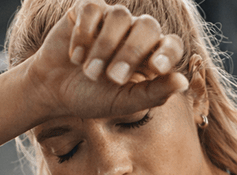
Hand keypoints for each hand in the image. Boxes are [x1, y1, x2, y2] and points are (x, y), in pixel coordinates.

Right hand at [25, 0, 187, 120]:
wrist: (54, 92)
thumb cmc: (92, 98)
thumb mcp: (124, 103)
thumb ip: (154, 94)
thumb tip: (183, 82)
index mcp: (150, 56)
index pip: (171, 44)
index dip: (168, 52)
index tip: (156, 67)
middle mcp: (135, 33)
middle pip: (147, 26)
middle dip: (130, 52)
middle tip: (112, 78)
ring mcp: (112, 20)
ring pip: (120, 15)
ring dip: (103, 47)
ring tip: (89, 71)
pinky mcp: (87, 10)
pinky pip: (92, 8)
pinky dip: (84, 33)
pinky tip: (75, 55)